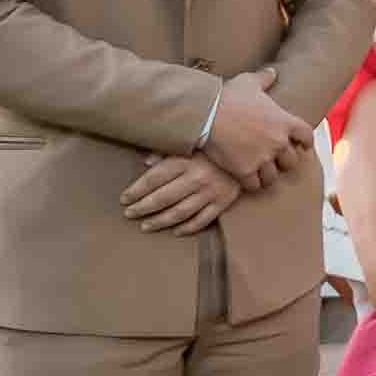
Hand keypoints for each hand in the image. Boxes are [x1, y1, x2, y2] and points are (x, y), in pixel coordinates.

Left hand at [123, 155, 242, 235]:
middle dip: (142, 208)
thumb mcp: (191, 144)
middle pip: (163, 198)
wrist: (251, 152)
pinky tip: (175, 232)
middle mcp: (196, 178)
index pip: (153, 179)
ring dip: (160, 221)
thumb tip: (146, 161)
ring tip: (145, 226)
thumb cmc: (215, 148)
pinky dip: (187, 228)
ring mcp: (210, 193)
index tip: (124, 199)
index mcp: (185, 161)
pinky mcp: (222, 203)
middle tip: (129, 214)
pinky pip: (202, 220)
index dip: (136, 191)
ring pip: (179, 212)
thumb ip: (168, 151)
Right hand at [202, 67, 308, 184]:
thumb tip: (272, 72)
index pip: (307, 137)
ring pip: (273, 176)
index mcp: (285, 122)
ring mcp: (263, 158)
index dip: (303, 142)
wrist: (205, 114)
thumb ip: (264, 79)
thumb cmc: (228, 96)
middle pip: (292, 161)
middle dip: (283, 161)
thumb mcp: (248, 82)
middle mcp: (278, 142)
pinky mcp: (245, 171)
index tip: (298, 145)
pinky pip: (255, 185)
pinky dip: (251, 184)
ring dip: (267, 175)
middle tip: (273, 159)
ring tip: (260, 171)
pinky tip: (245, 178)